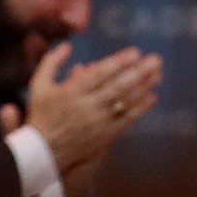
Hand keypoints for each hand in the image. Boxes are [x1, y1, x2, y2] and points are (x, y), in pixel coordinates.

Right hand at [11, 42, 162, 175]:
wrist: (42, 152)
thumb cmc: (41, 114)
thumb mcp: (38, 86)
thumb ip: (51, 62)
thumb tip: (67, 45)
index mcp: (71, 92)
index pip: (99, 74)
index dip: (118, 62)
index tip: (135, 52)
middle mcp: (87, 106)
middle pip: (117, 87)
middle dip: (138, 72)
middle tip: (155, 59)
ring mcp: (98, 122)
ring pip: (125, 103)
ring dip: (144, 87)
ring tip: (158, 74)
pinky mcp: (105, 135)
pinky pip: (126, 120)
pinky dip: (140, 109)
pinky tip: (152, 97)